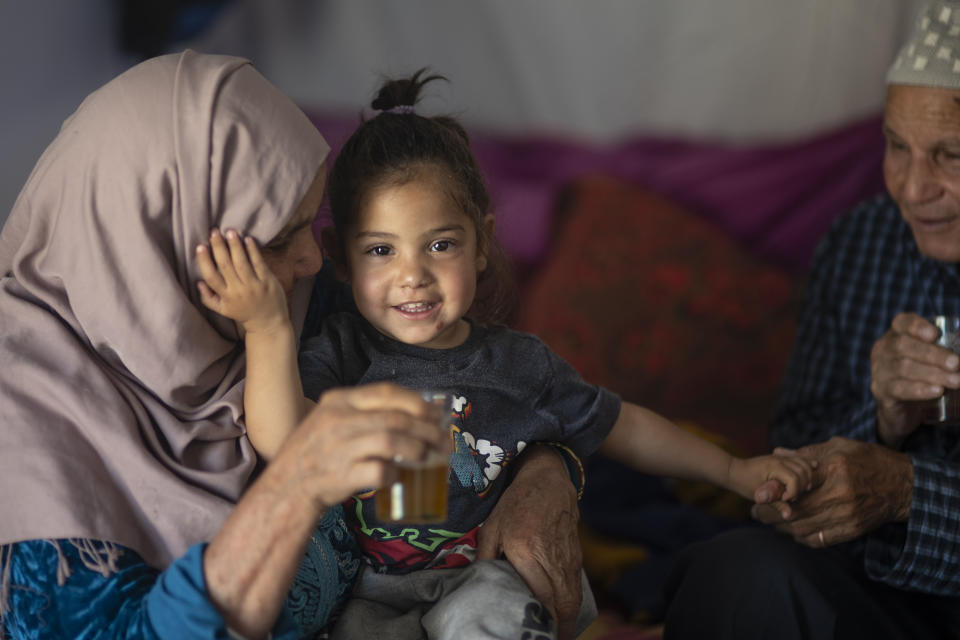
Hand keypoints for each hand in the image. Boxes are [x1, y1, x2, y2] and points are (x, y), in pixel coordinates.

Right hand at [195, 228, 288, 333]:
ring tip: (230, 232)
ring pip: (242, 263)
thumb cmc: (243, 313)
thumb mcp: (223, 310)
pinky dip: (253, 251)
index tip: (200, 246)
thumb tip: (198, 282)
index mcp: (226, 297)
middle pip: (226, 266)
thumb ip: (208, 297)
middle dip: (219, 247)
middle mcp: (239, 291)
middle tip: (214, 232)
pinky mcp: (268, 281)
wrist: (268, 323)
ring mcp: (254, 286)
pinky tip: (248, 239)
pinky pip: (259, 263)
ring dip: (235, 246)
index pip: (211, 277)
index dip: (204, 261)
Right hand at [274, 383, 452, 512]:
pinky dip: (394, 476)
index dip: (416, 402)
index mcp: (338, 401)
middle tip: (444, 441)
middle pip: (396, 418)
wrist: (286, 488)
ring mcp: (339, 448)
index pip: (386, 392)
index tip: (435, 413)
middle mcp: (338, 420)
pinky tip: (397, 478)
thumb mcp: (330, 420)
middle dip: (427, 430)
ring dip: (416, 450)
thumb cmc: (315, 454)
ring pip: (391, 441)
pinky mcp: (342, 475)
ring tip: (427, 458)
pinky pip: (379, 472)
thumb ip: (363, 413)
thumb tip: (414, 415)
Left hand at [476, 445, 581, 639]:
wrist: (548, 481)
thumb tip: (477, 584)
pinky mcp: (576, 557)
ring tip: (555, 634)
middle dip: (558, 628)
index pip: (541, 596)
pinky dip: (572, 606)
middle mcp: (552, 558)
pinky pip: (577, 588)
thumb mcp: (491, 528)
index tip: (535, 633)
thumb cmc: (515, 503)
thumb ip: (485, 557)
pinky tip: (563, 616)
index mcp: (528, 551)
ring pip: (573, 598)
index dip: (542, 620)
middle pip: (563, 604)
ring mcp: (568, 558)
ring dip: (567, 621)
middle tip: (547, 639)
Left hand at [729, 451, 815, 503]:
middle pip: (803, 471)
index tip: (785, 499)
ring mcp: (781, 457)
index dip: (794, 492)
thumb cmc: (744, 483)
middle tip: (792, 495)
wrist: (734, 470)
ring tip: (801, 488)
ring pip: (804, 463)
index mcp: (774, 467)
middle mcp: (780, 459)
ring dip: (807, 476)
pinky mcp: (782, 457)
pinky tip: (814, 466)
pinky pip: (799, 457)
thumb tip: (789, 515)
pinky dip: (807, 462)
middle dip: (802, 485)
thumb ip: (777, 505)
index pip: (795, 479)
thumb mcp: (760, 496)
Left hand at [750, 437, 912, 547]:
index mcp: (834, 468)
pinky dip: (802, 537)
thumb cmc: (869, 460)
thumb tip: (777, 453)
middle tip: (755, 511)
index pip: (795, 483)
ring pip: (805, 528)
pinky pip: (820, 539)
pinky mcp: (853, 530)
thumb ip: (806, 453)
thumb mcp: (840, 447)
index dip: (773, 492)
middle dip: (770, 514)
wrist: (904, 486)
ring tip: (767, 521)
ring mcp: (848, 515)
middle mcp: (840, 494)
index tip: (756, 495)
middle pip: (795, 511)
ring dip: (782, 528)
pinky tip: (791, 530)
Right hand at [871, 312, 959, 446]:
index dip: (917, 326)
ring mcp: (879, 370)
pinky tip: (937, 391)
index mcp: (896, 335)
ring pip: (903, 368)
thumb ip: (946, 348)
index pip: (901, 322)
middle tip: (956, 363)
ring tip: (955, 381)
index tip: (935, 335)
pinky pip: (899, 388)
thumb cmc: (922, 376)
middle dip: (932, 354)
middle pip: (903, 345)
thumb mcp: (931, 358)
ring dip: (932, 374)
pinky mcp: (880, 390)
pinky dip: (920, 389)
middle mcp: (883, 349)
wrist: (903, 408)